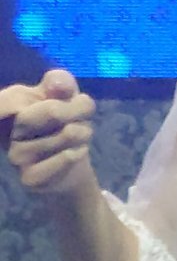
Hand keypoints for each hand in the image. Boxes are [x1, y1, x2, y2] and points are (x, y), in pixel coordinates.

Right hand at [1, 71, 96, 194]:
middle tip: (78, 117)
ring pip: (67, 135)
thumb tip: (57, 84)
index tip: (62, 95)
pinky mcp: (29, 177)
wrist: (72, 158)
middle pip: (52, 111)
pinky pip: (65, 158)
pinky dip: (78, 152)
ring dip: (83, 132)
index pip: (14, 98)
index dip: (43, 94)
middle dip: (76, 111)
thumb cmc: (65, 119)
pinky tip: (75, 152)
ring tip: (77, 135)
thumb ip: (61, 82)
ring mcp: (16, 156)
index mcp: (13, 105)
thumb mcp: (66, 95)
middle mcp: (9, 130)